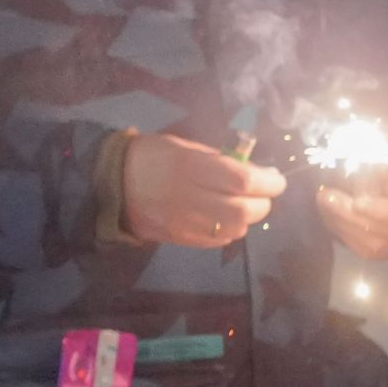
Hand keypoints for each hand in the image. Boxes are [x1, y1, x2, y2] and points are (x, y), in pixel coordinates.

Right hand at [123, 133, 287, 247]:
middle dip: (264, 202)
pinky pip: (218, 240)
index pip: (243, 179)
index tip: (277, 178)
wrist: (110, 184)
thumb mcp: (182, 146)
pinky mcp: (179, 238)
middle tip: (265, 193)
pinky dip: (231, 230)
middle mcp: (189, 196)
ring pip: (235, 228)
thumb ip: (216, 159)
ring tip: (245, 206)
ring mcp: (184, 221)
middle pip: (244, 208)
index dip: (268, 181)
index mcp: (190, 167)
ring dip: (248, 217)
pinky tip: (226, 219)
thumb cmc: (148, 156)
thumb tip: (252, 170)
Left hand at [316, 168, 387, 260]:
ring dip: (341, 224)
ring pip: (371, 245)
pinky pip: (362, 249)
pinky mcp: (386, 254)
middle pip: (384, 232)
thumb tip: (350, 191)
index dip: (381, 211)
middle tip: (325, 196)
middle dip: (349, 215)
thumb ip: (373, 179)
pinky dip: (342, 232)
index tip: (357, 202)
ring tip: (324, 203)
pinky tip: (329, 216)